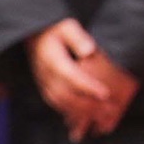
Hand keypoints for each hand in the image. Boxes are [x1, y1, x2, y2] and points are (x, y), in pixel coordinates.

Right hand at [28, 18, 133, 137]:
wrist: (33, 34)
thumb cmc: (54, 29)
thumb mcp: (66, 26)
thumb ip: (77, 37)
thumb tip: (89, 50)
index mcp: (52, 60)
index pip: (71, 76)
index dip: (88, 87)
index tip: (105, 93)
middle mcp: (45, 75)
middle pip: (66, 95)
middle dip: (88, 106)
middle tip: (110, 110)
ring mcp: (43, 83)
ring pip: (61, 103)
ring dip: (81, 113)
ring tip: (103, 117)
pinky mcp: (44, 87)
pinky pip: (56, 104)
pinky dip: (70, 113)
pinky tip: (86, 116)